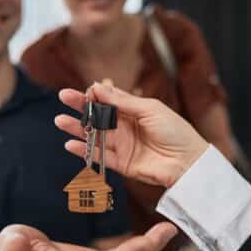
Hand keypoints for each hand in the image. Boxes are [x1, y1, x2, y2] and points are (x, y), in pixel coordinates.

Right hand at [55, 83, 208, 187]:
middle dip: (80, 107)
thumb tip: (98, 87)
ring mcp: (122, 145)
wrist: (189, 161)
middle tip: (63, 99)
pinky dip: (84, 151)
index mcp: (133, 110)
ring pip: (94, 135)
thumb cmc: (175, 131)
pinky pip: (99, 156)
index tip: (82, 90)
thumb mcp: (150, 109)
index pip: (108, 100)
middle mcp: (125, 127)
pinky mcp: (121, 163)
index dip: (93, 95)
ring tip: (61, 122)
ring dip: (77, 129)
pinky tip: (71, 144)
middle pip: (97, 116)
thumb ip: (122, 101)